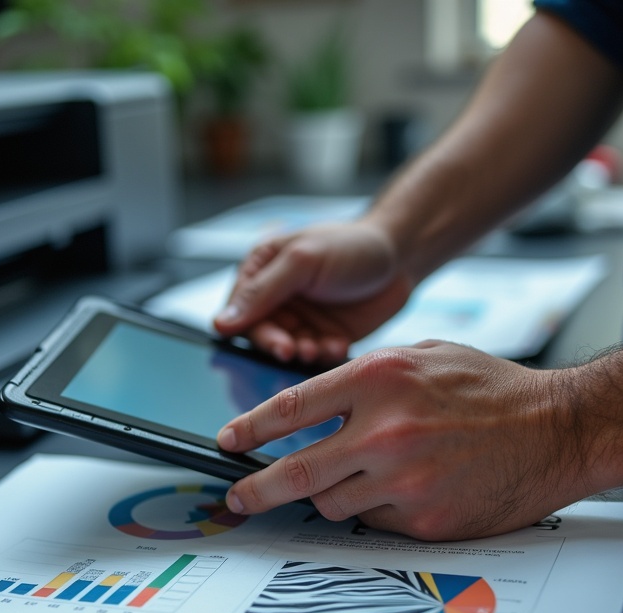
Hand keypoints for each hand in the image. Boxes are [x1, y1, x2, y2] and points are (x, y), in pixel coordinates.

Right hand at [213, 221, 412, 364]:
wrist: (401, 256)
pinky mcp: (322, 337)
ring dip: (302, 353)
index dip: (253, 330)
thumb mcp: (302, 261)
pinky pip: (313, 357)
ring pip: (287, 350)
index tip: (277, 343)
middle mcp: (275, 298)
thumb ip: (262, 291)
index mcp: (260, 271)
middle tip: (296, 351)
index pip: (239, 310)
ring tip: (321, 348)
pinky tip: (340, 345)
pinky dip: (324, 355)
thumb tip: (220, 323)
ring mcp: (299, 320)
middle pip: (261, 335)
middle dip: (280, 346)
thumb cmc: (350, 245)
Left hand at [217, 341, 589, 540]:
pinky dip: (372, 509)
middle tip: (237, 496)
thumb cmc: (491, 389)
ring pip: (331, 503)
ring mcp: (405, 480)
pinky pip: (372, 522)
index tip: (227, 441)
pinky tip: (399, 490)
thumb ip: (365, 377)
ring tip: (357, 477)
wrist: (557, 429)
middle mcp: (386, 430)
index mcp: (380, 378)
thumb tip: (311, 406)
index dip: (249, 428)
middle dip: (256, 488)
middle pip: (296, 471)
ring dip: (329, 494)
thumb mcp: (423, 355)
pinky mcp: (425, 519)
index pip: (292, 407)